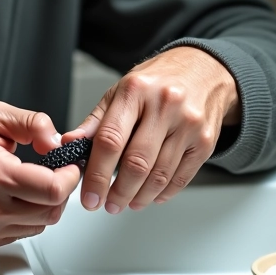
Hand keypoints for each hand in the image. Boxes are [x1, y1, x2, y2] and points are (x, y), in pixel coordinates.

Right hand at [0, 102, 82, 249]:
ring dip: (44, 205)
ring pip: (38, 225)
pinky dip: (25, 217)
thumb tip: (55, 141)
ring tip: (31, 184)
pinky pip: (20, 234)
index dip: (70, 177)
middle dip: (61, 191)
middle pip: (50, 211)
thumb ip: (31, 123)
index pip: (52, 189)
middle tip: (55, 174)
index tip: (69, 167)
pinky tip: (14, 199)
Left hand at [68, 46, 240, 214]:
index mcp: (136, 91)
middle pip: (136, 163)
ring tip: (127, 202)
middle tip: (107, 205)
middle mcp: (165, 105)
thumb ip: (96, 121)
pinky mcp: (205, 141)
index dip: (97, 174)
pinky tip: (151, 195)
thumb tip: (70, 144)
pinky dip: (163, 193)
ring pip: (159, 175)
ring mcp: (188, 124)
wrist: (203, 69)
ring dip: (139, 197)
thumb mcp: (121, 90)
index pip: (110, 140)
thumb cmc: (157, 82)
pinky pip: (181, 177)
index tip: (89, 195)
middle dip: (118, 192)